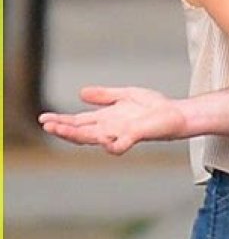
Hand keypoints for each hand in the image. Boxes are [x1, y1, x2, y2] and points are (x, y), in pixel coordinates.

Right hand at [38, 86, 185, 154]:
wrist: (175, 115)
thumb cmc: (153, 107)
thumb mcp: (124, 95)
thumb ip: (104, 96)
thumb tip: (81, 93)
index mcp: (106, 119)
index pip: (79, 122)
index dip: (61, 121)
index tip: (43, 118)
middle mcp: (110, 128)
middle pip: (81, 131)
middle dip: (63, 129)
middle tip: (46, 125)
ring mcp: (121, 134)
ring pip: (94, 138)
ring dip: (77, 135)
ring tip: (61, 129)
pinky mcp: (135, 136)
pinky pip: (119, 145)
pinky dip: (111, 144)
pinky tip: (102, 139)